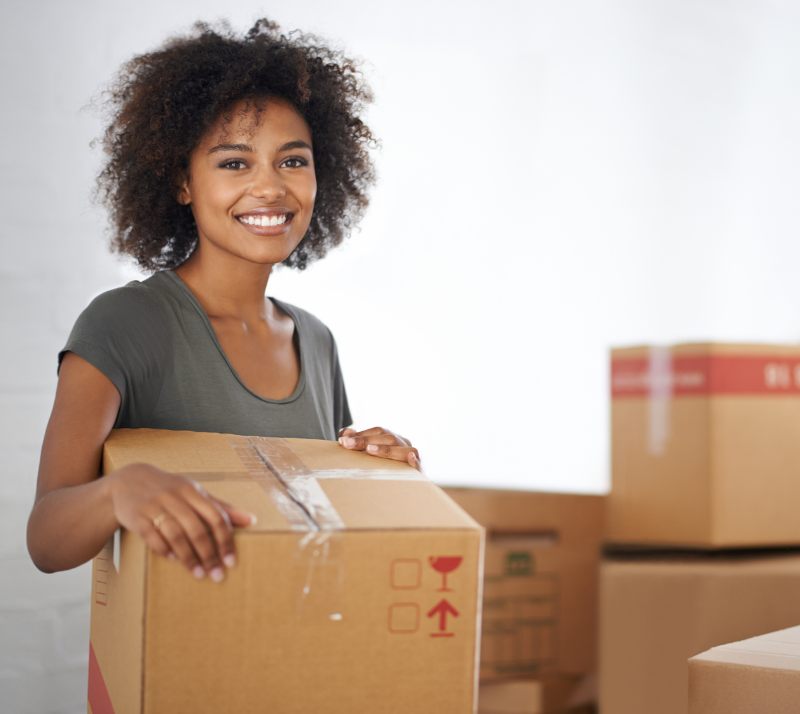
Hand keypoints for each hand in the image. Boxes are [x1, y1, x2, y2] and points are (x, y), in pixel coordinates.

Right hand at [107, 463, 255, 581]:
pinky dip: (164, 549)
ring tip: (198, 573)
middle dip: (209, 554)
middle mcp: (174, 497)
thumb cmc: (170, 490)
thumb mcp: (195, 493)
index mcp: (193, 491)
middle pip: (196, 529)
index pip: (215, 516)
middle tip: (217, 575)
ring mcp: (154, 506)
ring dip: (188, 557)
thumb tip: (251, 520)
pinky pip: (152, 536)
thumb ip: (221, 507)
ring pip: (175, 535)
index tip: (231, 561)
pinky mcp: (136, 517)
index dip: (225, 540)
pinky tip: (173, 559)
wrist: (128, 481)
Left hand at [338, 427, 421, 470]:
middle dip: (366, 440)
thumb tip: (345, 433)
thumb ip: (358, 442)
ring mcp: (413, 455)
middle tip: (348, 445)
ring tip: (370, 450)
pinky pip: (419, 464)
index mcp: (393, 438)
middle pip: (387, 437)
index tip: (343, 441)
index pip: (378, 431)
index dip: (361, 434)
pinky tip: (410, 458)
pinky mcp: (420, 470)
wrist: (409, 490)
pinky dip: (414, 461)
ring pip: (401, 448)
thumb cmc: (386, 469)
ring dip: (386, 449)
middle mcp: (404, 443)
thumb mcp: (371, 454)